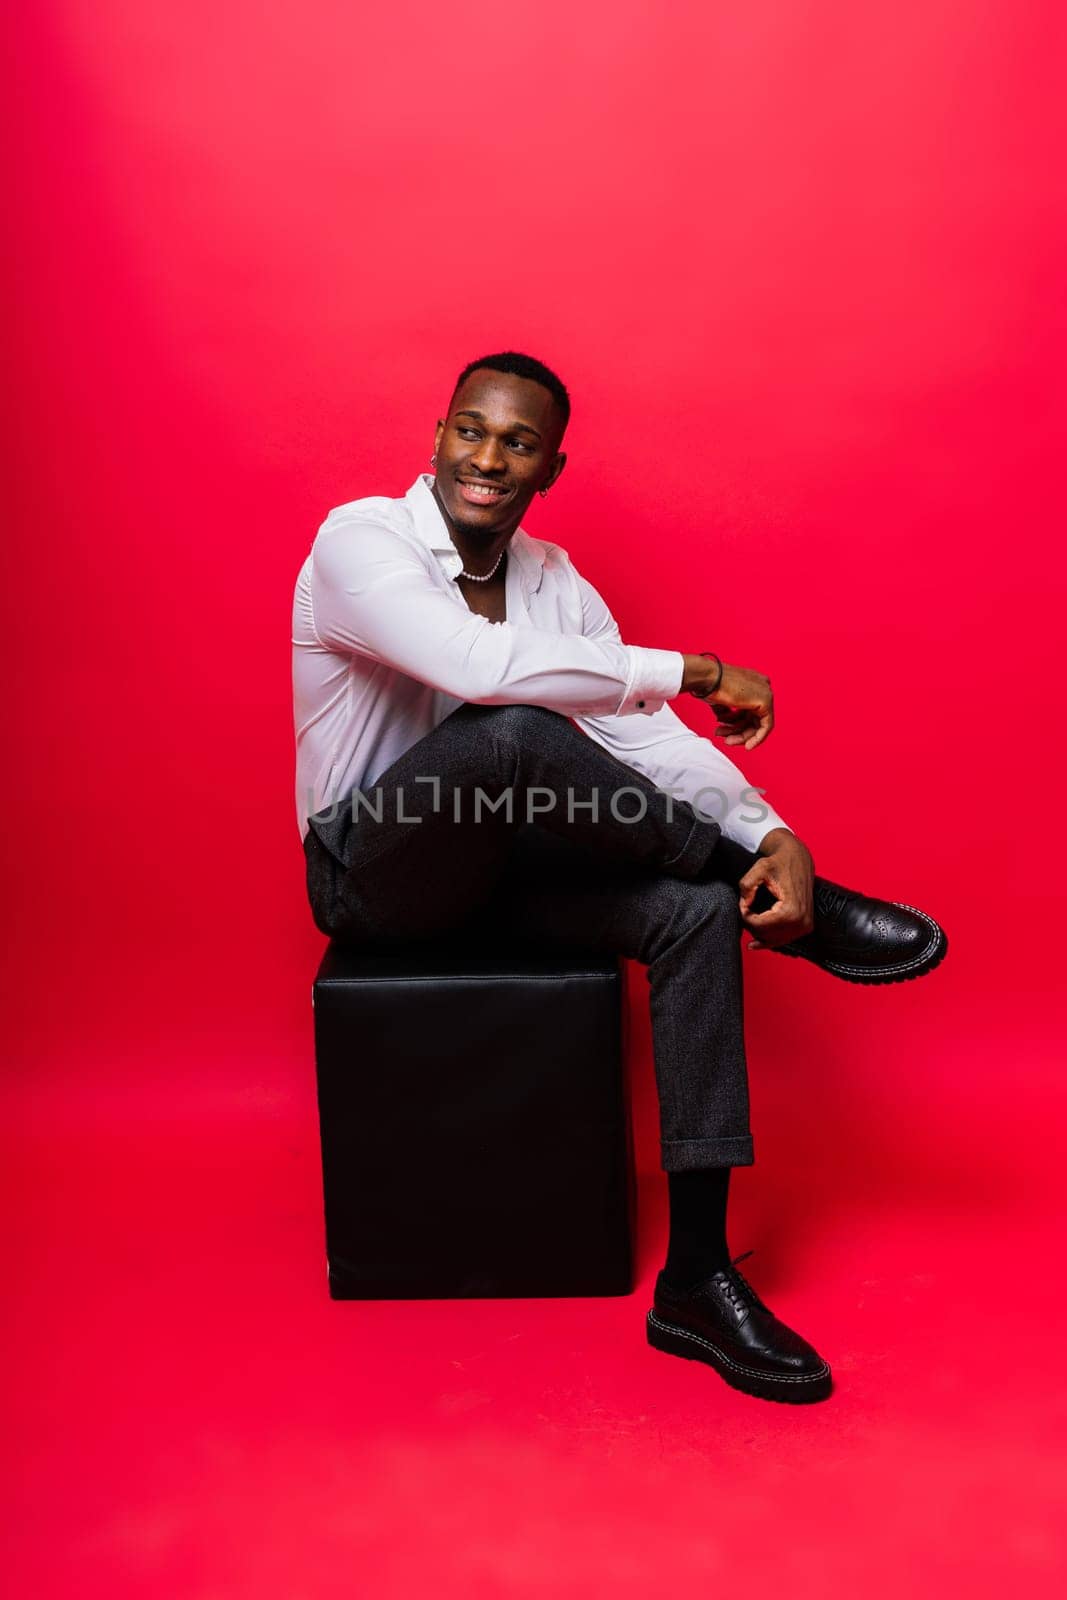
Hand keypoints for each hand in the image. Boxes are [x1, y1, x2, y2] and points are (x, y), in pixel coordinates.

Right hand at [704, 663, 773, 749]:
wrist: (708, 677)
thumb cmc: (710, 684)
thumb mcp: (721, 701)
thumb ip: (728, 711)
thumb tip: (726, 720)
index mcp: (752, 683)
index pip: (748, 710)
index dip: (736, 724)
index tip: (725, 732)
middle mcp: (762, 686)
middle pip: (752, 717)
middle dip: (737, 730)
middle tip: (724, 738)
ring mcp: (766, 692)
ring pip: (757, 723)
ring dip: (740, 734)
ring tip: (726, 739)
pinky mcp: (766, 701)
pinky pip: (766, 726)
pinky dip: (757, 738)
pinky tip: (747, 746)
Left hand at [738, 829, 814, 949]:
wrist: (798, 858)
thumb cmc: (779, 862)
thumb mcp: (759, 868)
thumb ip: (747, 886)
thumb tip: (744, 904)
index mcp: (792, 910)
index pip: (760, 925)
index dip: (746, 916)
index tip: (742, 903)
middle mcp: (802, 922)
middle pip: (766, 935)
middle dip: (751, 924)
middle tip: (745, 908)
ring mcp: (805, 926)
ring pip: (774, 940)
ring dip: (759, 932)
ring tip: (750, 918)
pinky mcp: (805, 926)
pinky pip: (783, 939)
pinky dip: (769, 940)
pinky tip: (755, 943)